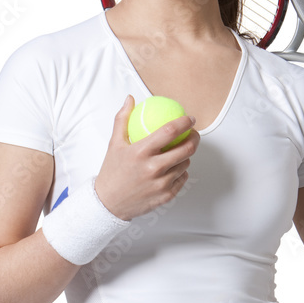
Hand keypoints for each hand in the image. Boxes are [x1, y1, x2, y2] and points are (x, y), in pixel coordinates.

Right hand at [94, 95, 199, 221]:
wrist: (108, 203)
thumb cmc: (112, 171)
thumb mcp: (114, 144)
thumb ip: (122, 119)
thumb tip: (130, 99)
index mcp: (141, 152)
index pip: (170, 131)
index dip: (184, 122)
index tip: (190, 119)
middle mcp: (153, 168)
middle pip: (186, 149)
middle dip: (195, 138)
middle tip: (193, 134)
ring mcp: (161, 184)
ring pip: (186, 164)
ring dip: (187, 156)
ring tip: (181, 151)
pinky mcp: (166, 196)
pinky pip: (182, 179)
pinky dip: (181, 172)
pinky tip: (176, 167)